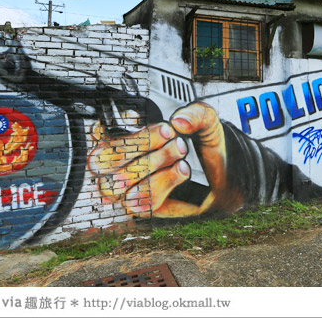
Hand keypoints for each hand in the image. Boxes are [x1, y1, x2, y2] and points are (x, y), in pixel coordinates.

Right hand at [87, 103, 235, 217]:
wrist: (224, 177)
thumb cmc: (204, 148)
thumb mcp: (205, 123)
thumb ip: (196, 114)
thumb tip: (179, 120)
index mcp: (127, 137)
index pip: (97, 133)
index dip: (108, 128)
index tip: (139, 119)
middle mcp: (121, 164)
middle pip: (101, 159)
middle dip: (138, 144)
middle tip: (170, 135)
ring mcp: (129, 189)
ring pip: (119, 182)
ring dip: (152, 164)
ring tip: (180, 152)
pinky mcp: (143, 207)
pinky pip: (139, 201)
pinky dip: (162, 183)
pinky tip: (181, 170)